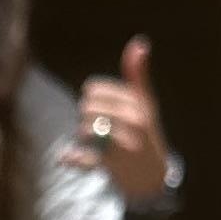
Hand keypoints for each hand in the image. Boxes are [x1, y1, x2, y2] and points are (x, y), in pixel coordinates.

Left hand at [67, 35, 167, 203]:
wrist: (153, 177)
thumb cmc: (147, 134)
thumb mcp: (146, 104)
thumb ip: (138, 74)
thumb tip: (140, 43)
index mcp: (137, 103)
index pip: (94, 90)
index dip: (90, 98)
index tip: (100, 107)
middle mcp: (133, 122)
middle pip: (86, 108)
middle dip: (85, 117)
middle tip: (95, 126)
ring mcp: (123, 144)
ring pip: (83, 129)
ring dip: (81, 135)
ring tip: (92, 140)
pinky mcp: (112, 164)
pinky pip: (83, 157)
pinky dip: (73, 159)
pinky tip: (67, 158)